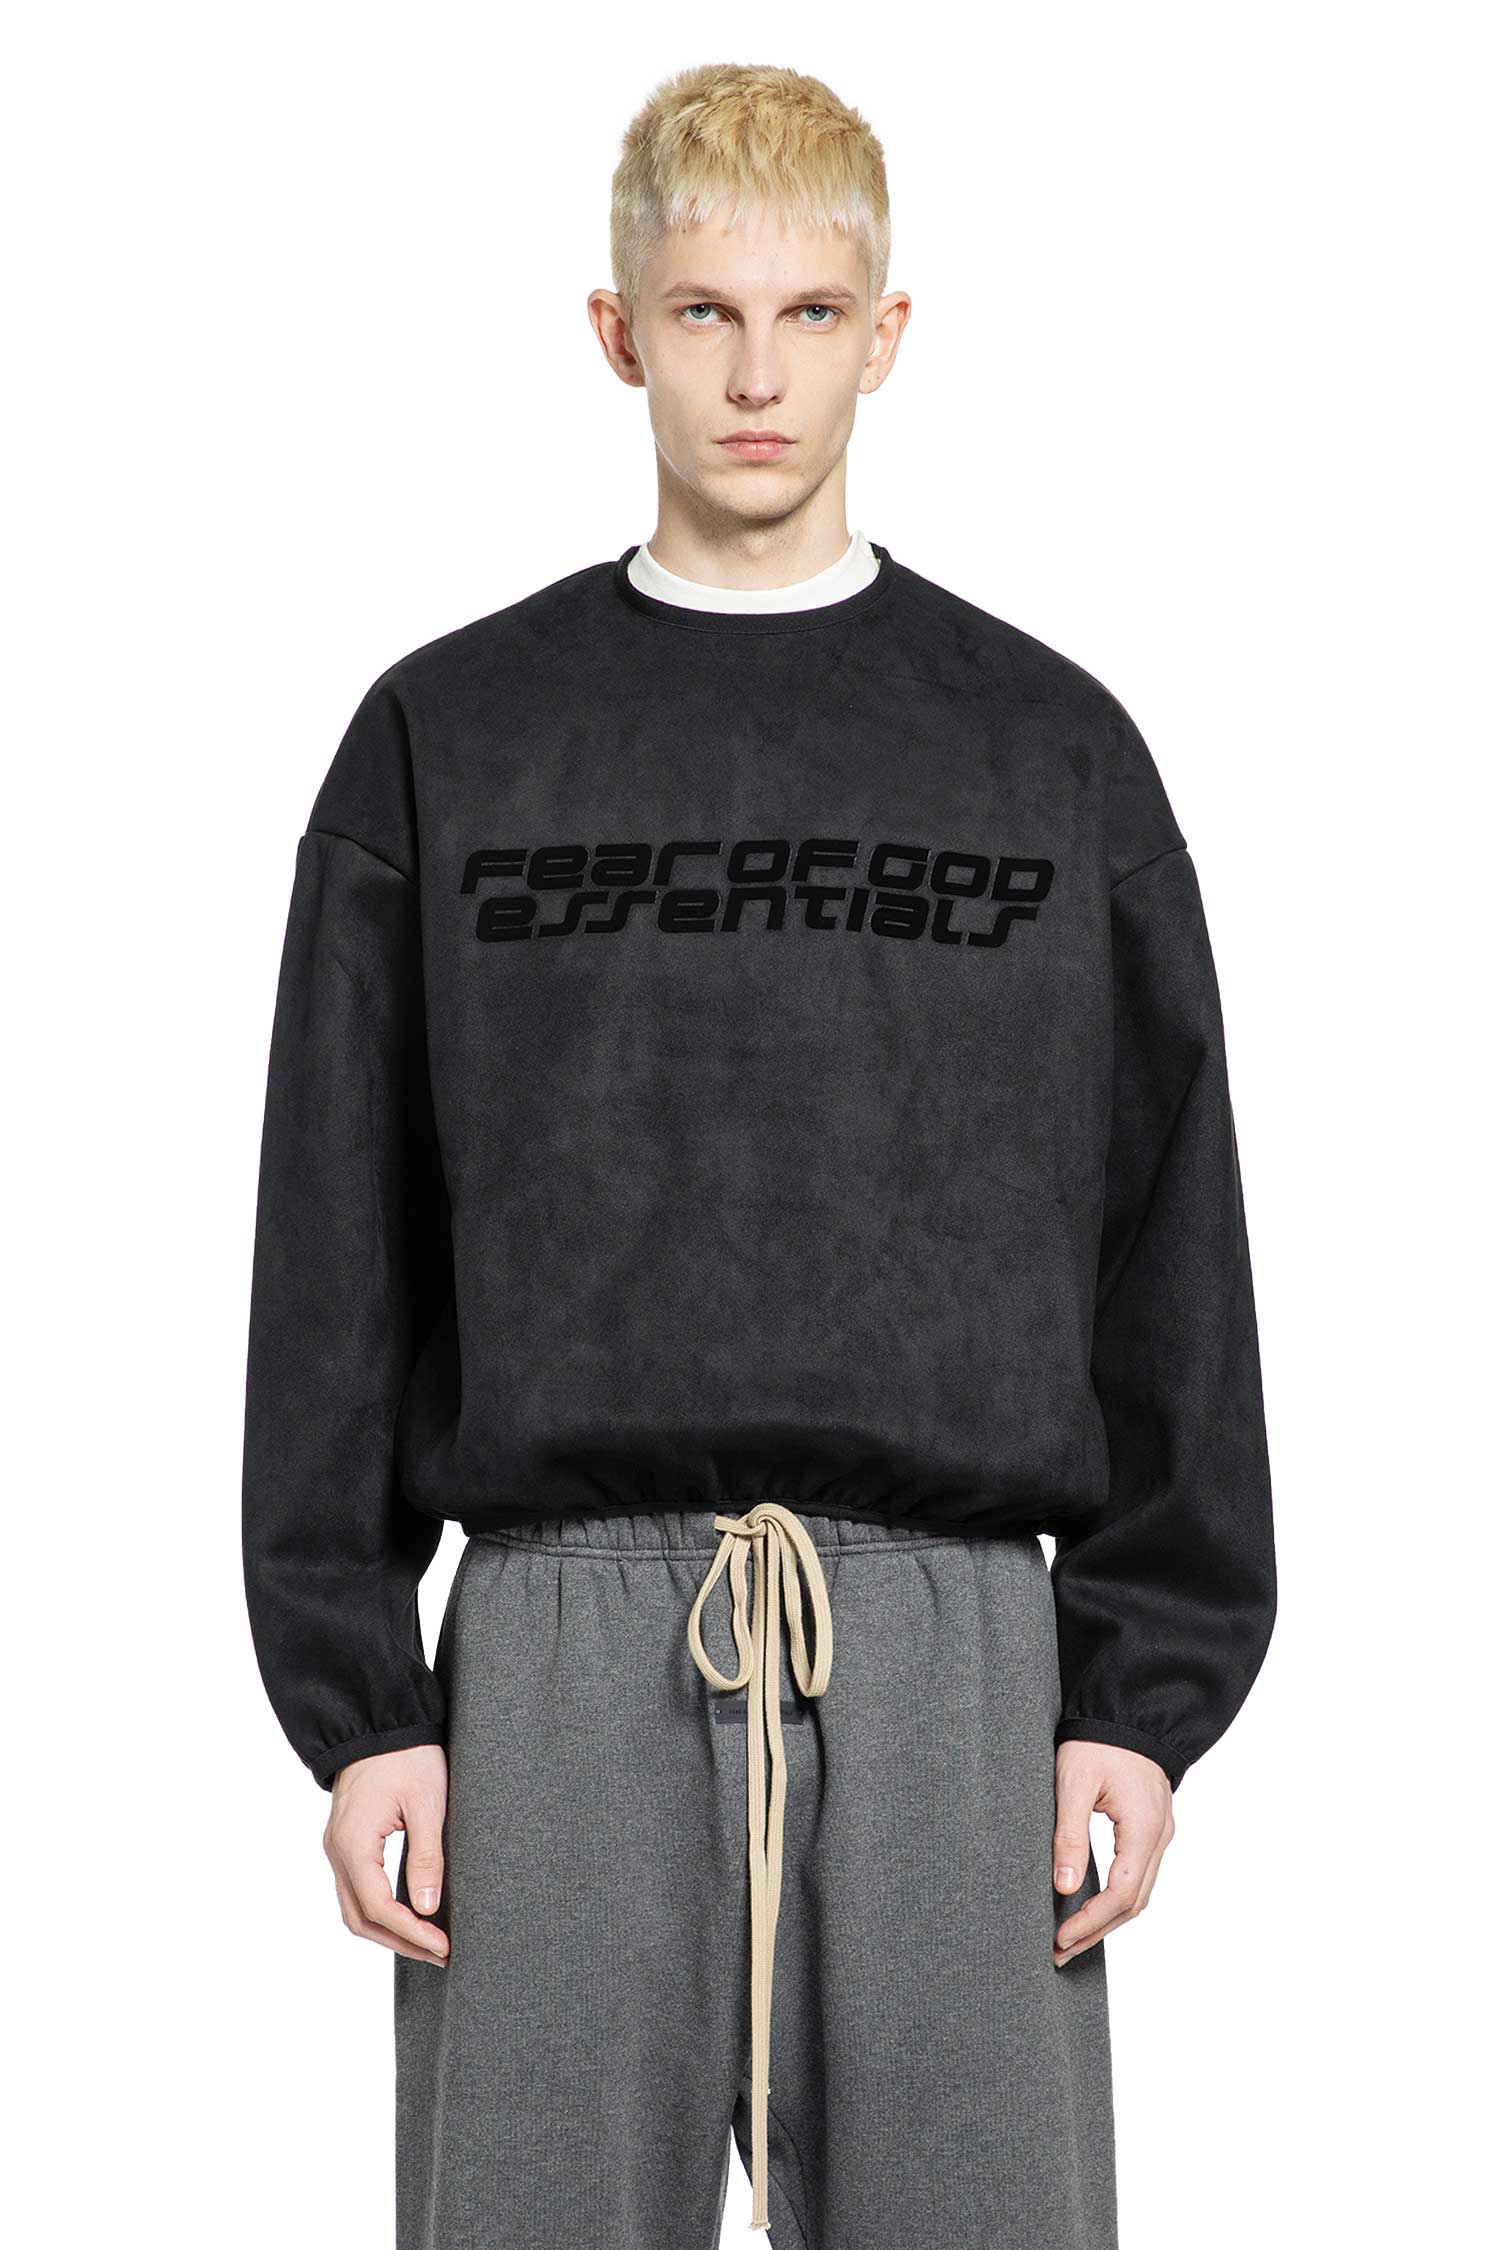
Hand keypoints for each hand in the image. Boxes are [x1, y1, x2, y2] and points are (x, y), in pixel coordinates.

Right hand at [323, 1743, 450, 1965]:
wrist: (378, 1719)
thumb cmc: (407, 1755)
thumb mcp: (427, 1803)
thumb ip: (426, 1858)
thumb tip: (427, 1909)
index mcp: (354, 1844)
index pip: (379, 1909)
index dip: (412, 1934)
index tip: (443, 1946)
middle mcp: (337, 1851)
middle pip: (360, 1918)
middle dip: (399, 1942)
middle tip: (439, 1953)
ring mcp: (337, 1846)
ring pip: (354, 1907)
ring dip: (387, 1930)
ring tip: (426, 1940)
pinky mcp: (346, 1839)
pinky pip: (355, 1887)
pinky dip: (379, 1909)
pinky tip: (407, 1912)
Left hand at [1051, 1740, 1173, 1965]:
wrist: (1130, 1711)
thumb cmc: (1099, 1741)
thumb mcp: (1074, 1782)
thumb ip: (1069, 1835)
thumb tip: (1066, 1887)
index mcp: (1142, 1828)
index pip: (1121, 1894)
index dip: (1090, 1921)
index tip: (1060, 1937)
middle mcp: (1159, 1837)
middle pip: (1133, 1903)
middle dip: (1097, 1931)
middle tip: (1059, 1950)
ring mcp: (1160, 1833)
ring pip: (1139, 1892)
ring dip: (1107, 1919)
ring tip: (1071, 1936)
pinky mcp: (1152, 1828)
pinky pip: (1139, 1874)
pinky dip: (1116, 1897)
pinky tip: (1091, 1904)